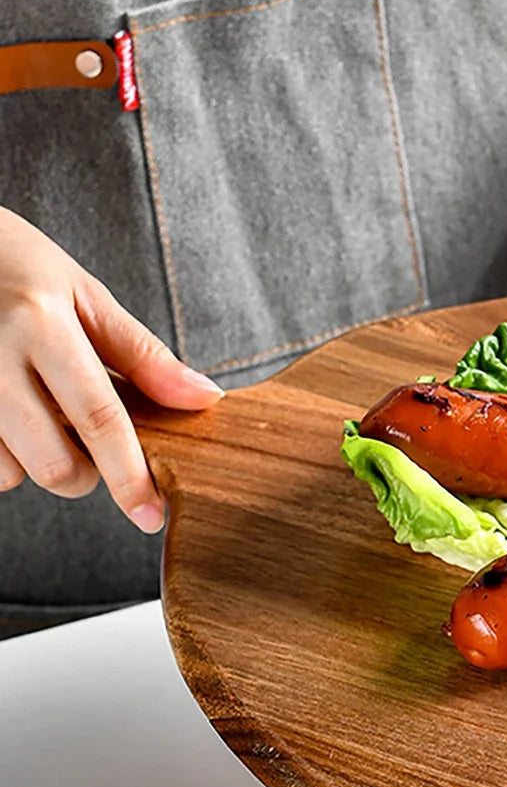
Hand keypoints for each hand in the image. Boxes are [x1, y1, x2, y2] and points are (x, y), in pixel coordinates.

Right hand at [0, 207, 222, 530]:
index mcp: (40, 324)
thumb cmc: (22, 272)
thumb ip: (144, 355)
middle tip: (91, 445)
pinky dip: (2, 457)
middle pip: (53, 465)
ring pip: (9, 474)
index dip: (131, 475)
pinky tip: (9, 417)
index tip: (152, 514)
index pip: (99, 418)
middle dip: (86, 476)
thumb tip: (206, 399)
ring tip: (39, 414)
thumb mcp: (87, 297)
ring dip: (36, 463)